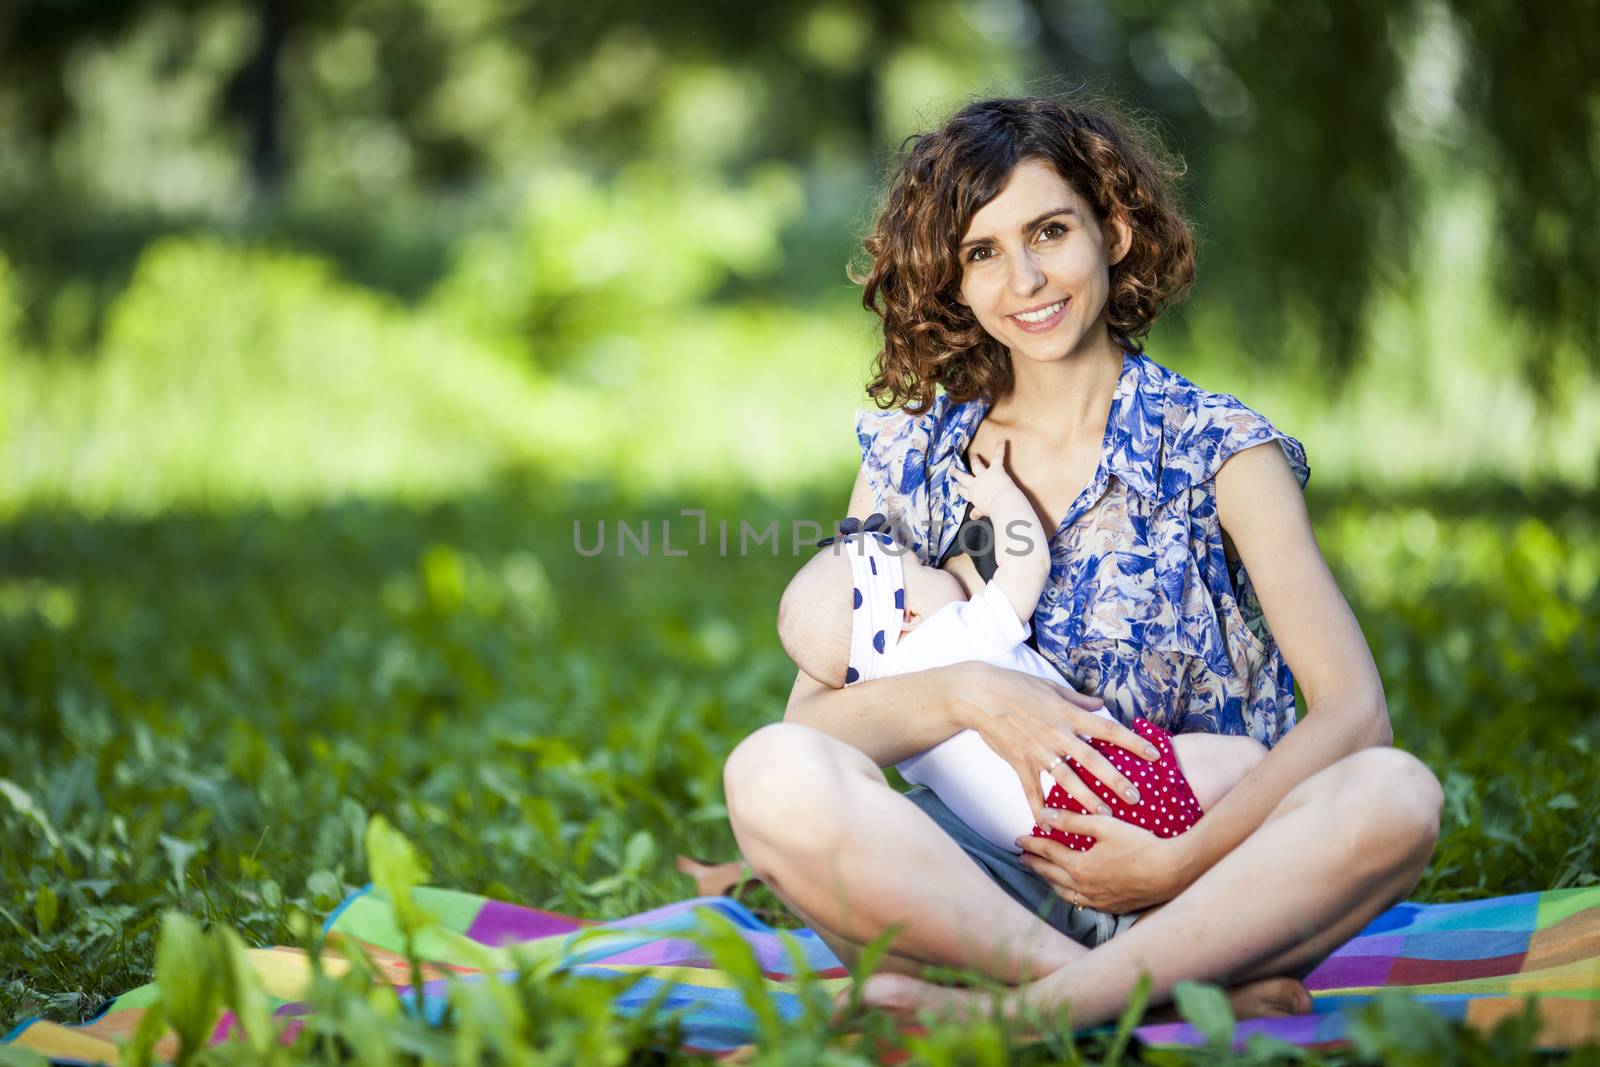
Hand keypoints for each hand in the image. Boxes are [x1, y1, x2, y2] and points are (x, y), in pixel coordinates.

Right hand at [950, 439, 1022, 518]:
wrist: (1001, 503)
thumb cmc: (993, 511)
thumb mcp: (983, 512)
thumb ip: (978, 512)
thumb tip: (972, 517)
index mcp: (972, 496)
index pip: (964, 492)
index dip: (960, 488)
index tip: (956, 486)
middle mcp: (976, 484)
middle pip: (964, 477)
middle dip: (958, 473)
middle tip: (953, 469)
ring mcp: (984, 475)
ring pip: (976, 465)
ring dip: (974, 459)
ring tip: (972, 454)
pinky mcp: (995, 469)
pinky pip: (997, 457)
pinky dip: (1000, 449)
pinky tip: (1001, 441)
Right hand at [953, 662, 1161, 821]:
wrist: (981, 695)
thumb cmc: (1016, 686)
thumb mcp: (1051, 687)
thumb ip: (1078, 700)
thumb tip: (1100, 704)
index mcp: (1068, 715)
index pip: (1108, 729)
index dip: (1133, 743)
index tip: (1154, 755)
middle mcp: (1057, 735)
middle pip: (1093, 760)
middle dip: (1116, 780)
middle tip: (1135, 798)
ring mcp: (1038, 751)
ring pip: (1067, 779)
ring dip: (1086, 799)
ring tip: (1105, 815)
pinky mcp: (1020, 763)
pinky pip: (1032, 790)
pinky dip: (1040, 809)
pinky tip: (1050, 825)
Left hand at [1017, 808, 1194, 912]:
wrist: (1170, 872)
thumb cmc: (1139, 844)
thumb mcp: (1104, 826)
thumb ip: (1072, 820)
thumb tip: (1044, 815)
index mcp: (1079, 866)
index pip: (1048, 853)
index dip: (1032, 845)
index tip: (1018, 840)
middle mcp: (1084, 887)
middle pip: (1051, 875)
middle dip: (1035, 865)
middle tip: (1022, 858)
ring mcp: (1098, 900)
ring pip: (1065, 893)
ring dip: (1050, 882)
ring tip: (1043, 874)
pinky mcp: (1112, 907)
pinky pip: (1082, 903)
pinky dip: (1070, 895)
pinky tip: (1073, 892)